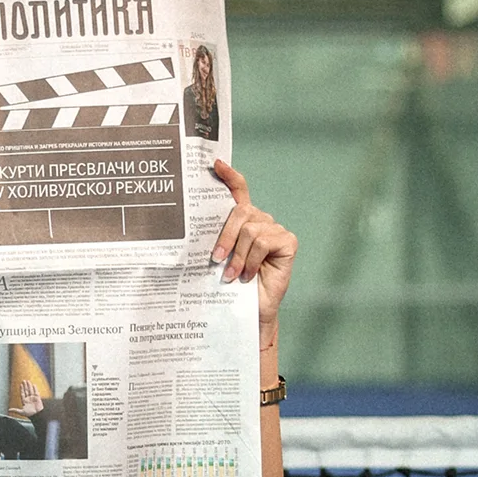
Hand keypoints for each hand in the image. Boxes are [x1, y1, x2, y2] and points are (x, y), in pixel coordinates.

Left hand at [208, 159, 296, 344]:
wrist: (247, 311)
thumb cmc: (230, 286)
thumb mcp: (218, 258)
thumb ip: (213, 238)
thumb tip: (190, 224)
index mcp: (243, 220)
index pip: (239, 190)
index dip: (230, 176)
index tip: (216, 164)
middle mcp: (261, 220)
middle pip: (240, 211)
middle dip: (224, 235)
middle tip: (215, 259)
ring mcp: (275, 229)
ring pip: (250, 230)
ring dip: (237, 256)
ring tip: (231, 276)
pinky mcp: (287, 242)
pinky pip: (263, 241)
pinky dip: (252, 260)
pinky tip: (248, 276)